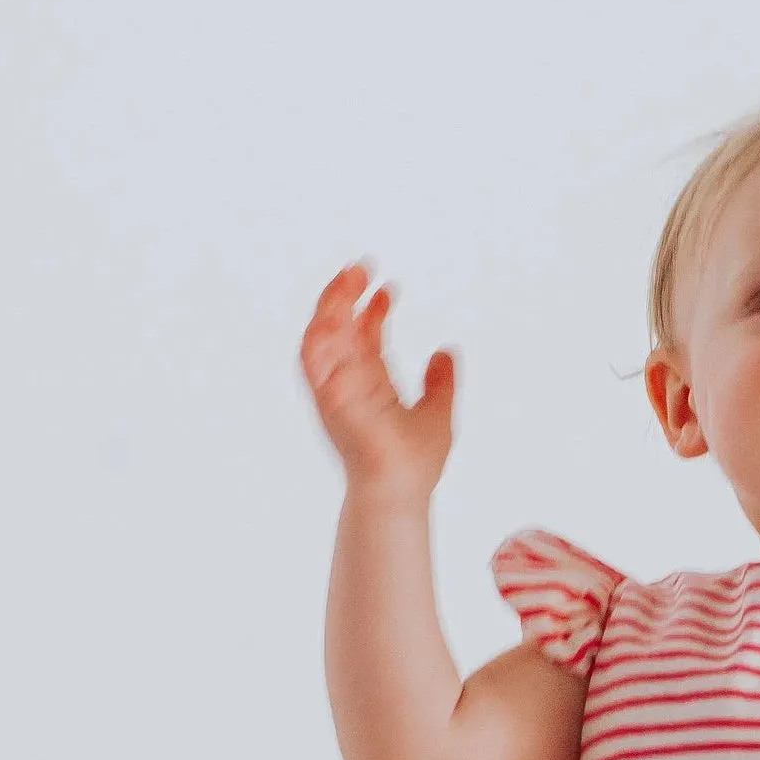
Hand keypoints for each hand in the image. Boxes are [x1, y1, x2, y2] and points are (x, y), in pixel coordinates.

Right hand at [299, 262, 455, 504]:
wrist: (403, 490)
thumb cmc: (415, 464)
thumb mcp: (438, 412)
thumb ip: (441, 383)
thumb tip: (446, 352)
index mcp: (371, 383)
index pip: (365, 336)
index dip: (373, 309)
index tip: (388, 288)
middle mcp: (349, 382)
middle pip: (340, 328)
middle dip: (346, 295)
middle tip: (363, 269)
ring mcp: (336, 389)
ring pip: (322, 336)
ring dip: (330, 305)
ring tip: (348, 280)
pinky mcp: (328, 398)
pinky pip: (313, 360)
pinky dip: (319, 335)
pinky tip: (333, 313)